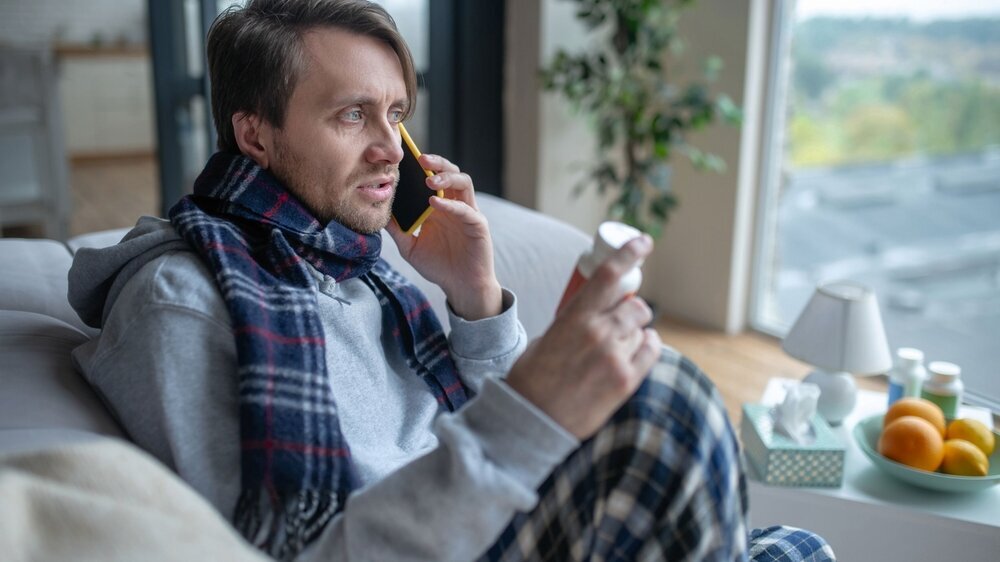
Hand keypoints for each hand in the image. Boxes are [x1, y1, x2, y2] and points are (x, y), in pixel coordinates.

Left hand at [386, 153, 501, 319]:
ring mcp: (468, 213)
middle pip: (450, 172)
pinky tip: (435, 203)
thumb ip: (397, 229)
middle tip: (420, 158)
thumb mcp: (410, 247)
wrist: (461, 287)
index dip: (422, 166)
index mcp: (439, 206)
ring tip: (429, 179)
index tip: (405, 158)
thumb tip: (378, 213)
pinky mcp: (478, 225)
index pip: (432, 177)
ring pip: (463, 182)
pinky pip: (465, 209)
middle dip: (437, 162)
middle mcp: (454, 205)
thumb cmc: (439, 266)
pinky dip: (450, 204)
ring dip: (446, 177)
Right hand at [504, 235, 661, 439]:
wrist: (531, 420)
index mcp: (575, 318)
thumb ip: (577, 321)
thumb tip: (600, 311)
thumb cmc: (533, 378)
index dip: (630, 252)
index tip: (644, 242)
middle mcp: (599, 334)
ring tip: (617, 345)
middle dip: (631, 308)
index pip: (608, 274)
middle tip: (620, 317)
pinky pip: (652, 350)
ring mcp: (615, 358)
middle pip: (635, 305)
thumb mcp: (548, 338)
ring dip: (635, 331)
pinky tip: (635, 350)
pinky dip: (647, 346)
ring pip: (642, 328)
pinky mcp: (626, 381)